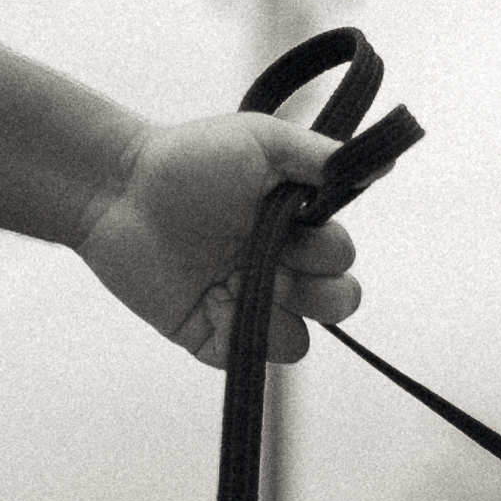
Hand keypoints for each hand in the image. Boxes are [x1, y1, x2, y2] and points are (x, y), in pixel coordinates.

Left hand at [77, 110, 368, 369]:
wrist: (118, 188)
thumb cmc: (188, 157)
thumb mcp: (262, 142)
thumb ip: (320, 158)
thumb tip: (382, 165)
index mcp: (292, 228)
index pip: (340, 257)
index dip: (330, 250)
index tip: (300, 225)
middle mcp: (274, 268)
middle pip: (333, 305)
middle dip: (324, 293)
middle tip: (281, 265)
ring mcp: (242, 303)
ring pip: (297, 342)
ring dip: (283, 319)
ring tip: (242, 285)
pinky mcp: (208, 333)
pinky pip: (246, 358)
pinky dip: (242, 342)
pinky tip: (215, 304)